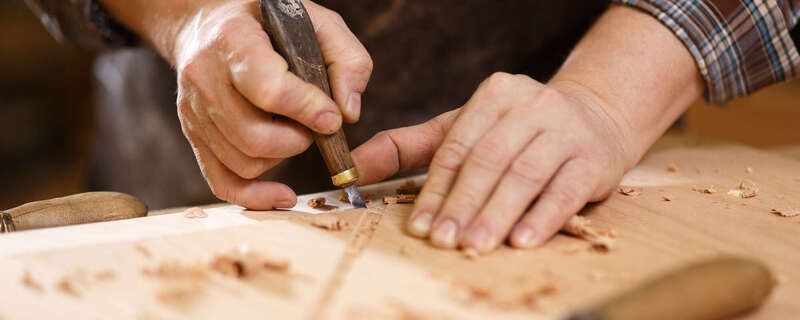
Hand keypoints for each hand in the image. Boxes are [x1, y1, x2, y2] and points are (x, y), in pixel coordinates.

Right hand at [162, 1, 370, 208]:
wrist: (206, 23)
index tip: (332, 118)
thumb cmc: (267, 22)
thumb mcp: (315, 20)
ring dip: (281, 159)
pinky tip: (282, 195)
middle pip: (255, 137)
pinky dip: (255, 197)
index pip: (269, 89)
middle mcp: (205, 78)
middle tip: (313, 126)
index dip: (307, 110)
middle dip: (297, 141)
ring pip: (244, 162)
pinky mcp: (195, 136)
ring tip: (292, 132)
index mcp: (234, 41)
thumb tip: (348, 113)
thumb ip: (346, 59)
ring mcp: (195, 112)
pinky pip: (222, 182)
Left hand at [353, 73, 634, 251]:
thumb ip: (410, 146)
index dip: (436, 188)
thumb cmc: (518, 130)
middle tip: (443, 240)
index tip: (418, 225)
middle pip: (488, 160)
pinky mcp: (593, 159)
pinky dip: (542, 217)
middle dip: (462, 204)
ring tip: (474, 245)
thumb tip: (355, 167)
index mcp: (495, 94)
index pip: (458, 146)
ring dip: (496, 213)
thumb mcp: (466, 127)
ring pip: (525, 174)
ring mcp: (566, 130)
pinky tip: (521, 241)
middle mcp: (531, 105)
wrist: (596, 116)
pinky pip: (565, 190)